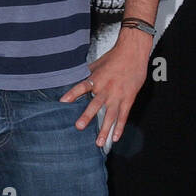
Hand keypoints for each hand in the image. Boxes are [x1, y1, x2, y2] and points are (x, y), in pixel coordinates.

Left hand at [59, 31, 151, 146]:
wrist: (133, 52)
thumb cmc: (114, 57)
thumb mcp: (97, 64)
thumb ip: (87, 74)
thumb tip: (73, 78)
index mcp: (97, 79)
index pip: (82, 87)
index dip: (72, 94)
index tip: (62, 102)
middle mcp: (106, 89)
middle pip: (95, 104)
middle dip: (87, 116)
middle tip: (79, 127)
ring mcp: (118, 95)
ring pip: (111, 115)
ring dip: (104, 129)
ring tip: (99, 142)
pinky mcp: (129, 98)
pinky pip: (124, 115)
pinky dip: (120, 127)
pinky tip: (115, 137)